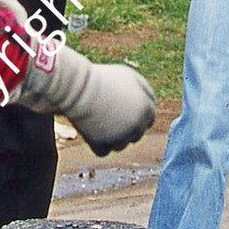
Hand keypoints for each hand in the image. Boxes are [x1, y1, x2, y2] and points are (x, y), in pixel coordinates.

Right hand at [14, 42, 155, 155]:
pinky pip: (104, 151)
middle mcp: (137, 127)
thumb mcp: (130, 77)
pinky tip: (89, 128)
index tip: (122, 110)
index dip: (136, 115)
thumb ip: (144, 91)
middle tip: (107, 112)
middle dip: (124, 127)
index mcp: (146, 110)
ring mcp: (120, 138)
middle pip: (135, 134)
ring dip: (111, 136)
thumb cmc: (102, 79)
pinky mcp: (102, 146)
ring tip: (96, 117)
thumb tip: (151, 102)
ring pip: (120, 144)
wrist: (77, 87)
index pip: (148, 120)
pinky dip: (97, 143)